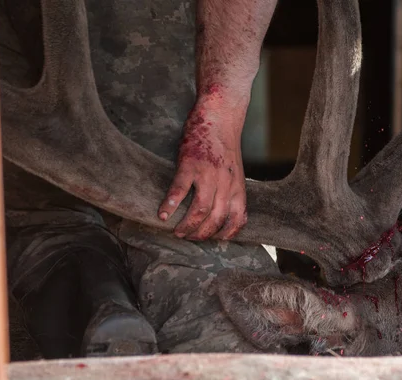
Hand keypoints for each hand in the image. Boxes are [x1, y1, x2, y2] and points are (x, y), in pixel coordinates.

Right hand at [158, 95, 247, 240]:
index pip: (237, 219)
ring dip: (187, 225)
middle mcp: (226, 183)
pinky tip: (163, 214)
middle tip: (188, 237)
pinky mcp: (191, 163)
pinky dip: (170, 204)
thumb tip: (229, 214)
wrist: (220, 116)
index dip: (226, 234)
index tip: (214, 240)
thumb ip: (233, 192)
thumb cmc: (224, 146)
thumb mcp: (236, 172)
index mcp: (238, 187)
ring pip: (201, 209)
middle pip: (216, 219)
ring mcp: (209, 174)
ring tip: (176, 231)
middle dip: (201, 234)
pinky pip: (180, 189)